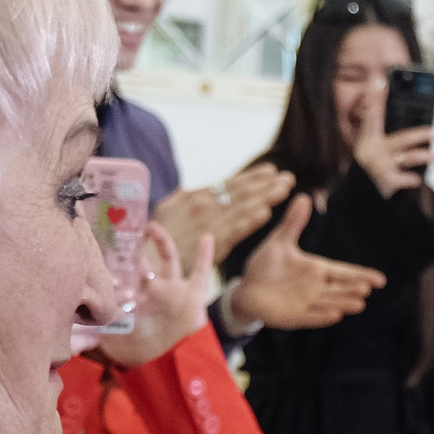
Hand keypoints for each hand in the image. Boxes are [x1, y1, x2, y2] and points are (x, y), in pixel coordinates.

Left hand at [93, 224, 212, 368]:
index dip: (113, 268)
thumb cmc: (148, 349)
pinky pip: (201, 270)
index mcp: (136, 298)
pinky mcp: (193, 293)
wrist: (177, 359)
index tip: (99, 250)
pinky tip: (206, 238)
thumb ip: (93, 340)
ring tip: (150, 225)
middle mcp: (153, 290)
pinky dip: (205, 254)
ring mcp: (174, 289)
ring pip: (169, 260)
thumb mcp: (117, 341)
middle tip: (121, 232)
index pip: (122, 278)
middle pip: (142, 265)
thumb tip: (68, 344)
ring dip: (161, 242)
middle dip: (132, 252)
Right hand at [156, 165, 294, 265]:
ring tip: (285, 188)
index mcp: (195, 196)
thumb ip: (184, 199)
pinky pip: (236, 229)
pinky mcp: (213, 241)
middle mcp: (204, 205)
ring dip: (267, 196)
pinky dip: (251, 219)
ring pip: (244, 206)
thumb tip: (191, 191)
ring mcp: (210, 222)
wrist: (147, 260)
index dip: (252, 177)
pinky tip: (267, 212)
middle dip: (266, 183)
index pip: (230, 183)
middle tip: (287, 177)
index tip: (271, 172)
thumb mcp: (168, 209)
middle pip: (242, 191)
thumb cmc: (156, 237)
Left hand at [230, 195, 387, 330]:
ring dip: (343, 303)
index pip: (344, 272)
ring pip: (330, 302)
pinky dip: (322, 316)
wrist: (246, 289)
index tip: (380, 279)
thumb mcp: (279, 242)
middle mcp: (315, 288)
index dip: (361, 274)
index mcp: (316, 269)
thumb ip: (293, 223)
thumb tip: (304, 196)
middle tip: (368, 287)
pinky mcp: (294, 316)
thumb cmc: (266, 266)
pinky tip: (335, 315)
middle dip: (353, 288)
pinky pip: (311, 316)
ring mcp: (306, 303)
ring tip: (359, 303)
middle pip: (340, 288)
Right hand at [352, 96, 433, 196]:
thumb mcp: (368, 141)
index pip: (372, 113)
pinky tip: (417, 179)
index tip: (379, 80)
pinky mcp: (386, 180)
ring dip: (421, 156)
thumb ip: (374, 118)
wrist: (361, 190)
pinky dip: (411, 180)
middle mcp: (374, 150)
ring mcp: (381, 165)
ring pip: (407, 158)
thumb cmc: (370, 162)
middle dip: (420, 135)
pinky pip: (404, 179)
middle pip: (401, 139)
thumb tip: (381, 88)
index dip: (375, 97)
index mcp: (369, 137)